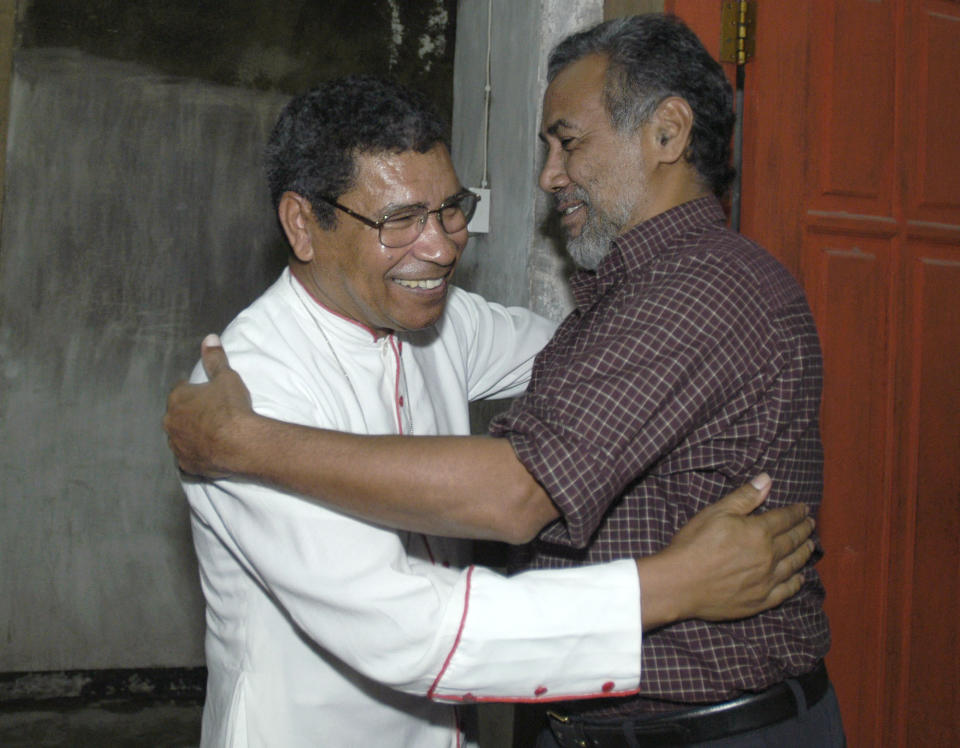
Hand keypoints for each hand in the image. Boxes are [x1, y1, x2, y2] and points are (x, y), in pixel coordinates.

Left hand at [164, 334, 252, 476]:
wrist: (240, 443)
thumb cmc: (232, 408)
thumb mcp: (226, 378)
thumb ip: (215, 358)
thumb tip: (209, 338)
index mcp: (177, 399)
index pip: (181, 391)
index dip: (194, 392)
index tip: (207, 395)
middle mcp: (171, 423)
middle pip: (177, 415)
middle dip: (190, 414)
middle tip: (212, 415)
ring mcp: (178, 446)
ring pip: (180, 438)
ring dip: (191, 435)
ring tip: (212, 435)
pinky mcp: (187, 465)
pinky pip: (187, 458)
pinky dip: (195, 455)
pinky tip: (209, 453)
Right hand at [636, 474, 814, 628]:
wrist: (679, 583)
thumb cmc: (694, 544)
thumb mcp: (716, 512)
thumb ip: (744, 496)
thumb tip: (767, 479)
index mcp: (758, 532)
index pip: (784, 518)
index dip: (796, 512)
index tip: (804, 509)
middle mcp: (769, 556)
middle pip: (792, 541)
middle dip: (803, 530)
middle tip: (811, 524)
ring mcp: (767, 581)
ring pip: (794, 565)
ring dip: (804, 553)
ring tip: (810, 546)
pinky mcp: (760, 600)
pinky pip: (786, 591)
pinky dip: (796, 583)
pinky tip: (800, 578)